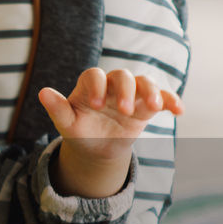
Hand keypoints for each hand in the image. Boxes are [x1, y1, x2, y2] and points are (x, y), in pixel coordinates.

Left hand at [39, 68, 182, 156]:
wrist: (97, 148)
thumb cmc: (79, 131)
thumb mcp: (67, 124)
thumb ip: (58, 108)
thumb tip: (43, 92)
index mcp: (90, 85)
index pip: (94, 75)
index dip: (97, 87)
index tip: (97, 106)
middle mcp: (112, 85)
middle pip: (123, 76)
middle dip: (126, 90)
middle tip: (124, 110)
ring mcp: (132, 93)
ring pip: (145, 82)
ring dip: (152, 91)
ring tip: (154, 107)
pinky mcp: (147, 105)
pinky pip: (162, 97)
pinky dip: (171, 100)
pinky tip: (179, 111)